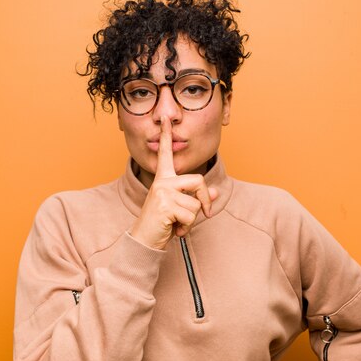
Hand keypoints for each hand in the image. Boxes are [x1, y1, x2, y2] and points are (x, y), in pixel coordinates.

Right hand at [130, 116, 217, 249]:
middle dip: (205, 200)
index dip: (166, 136)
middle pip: (198, 181)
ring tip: (177, 224)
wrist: (144, 241)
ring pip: (196, 204)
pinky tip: (174, 229)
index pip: (165, 154)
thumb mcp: (182, 209)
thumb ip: (197, 199)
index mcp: (163, 179)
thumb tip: (216, 192)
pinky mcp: (165, 205)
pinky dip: (187, 227)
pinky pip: (191, 216)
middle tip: (203, 215)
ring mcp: (162, 192)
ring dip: (192, 220)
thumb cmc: (162, 224)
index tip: (165, 118)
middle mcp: (162, 181)